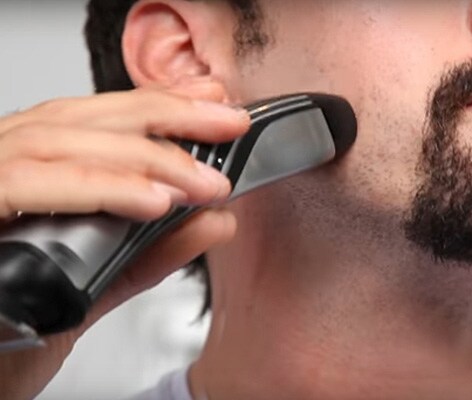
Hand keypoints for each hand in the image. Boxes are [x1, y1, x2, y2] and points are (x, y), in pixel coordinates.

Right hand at [0, 80, 246, 398]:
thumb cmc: (12, 336)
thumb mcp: (98, 287)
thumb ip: (152, 251)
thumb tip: (216, 219)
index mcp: (28, 176)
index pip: (94, 120)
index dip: (157, 105)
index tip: (214, 103)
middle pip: (80, 118)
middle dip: (165, 116)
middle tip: (227, 125)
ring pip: (58, 141)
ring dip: (144, 157)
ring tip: (202, 182)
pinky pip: (28, 184)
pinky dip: (98, 187)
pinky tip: (153, 202)